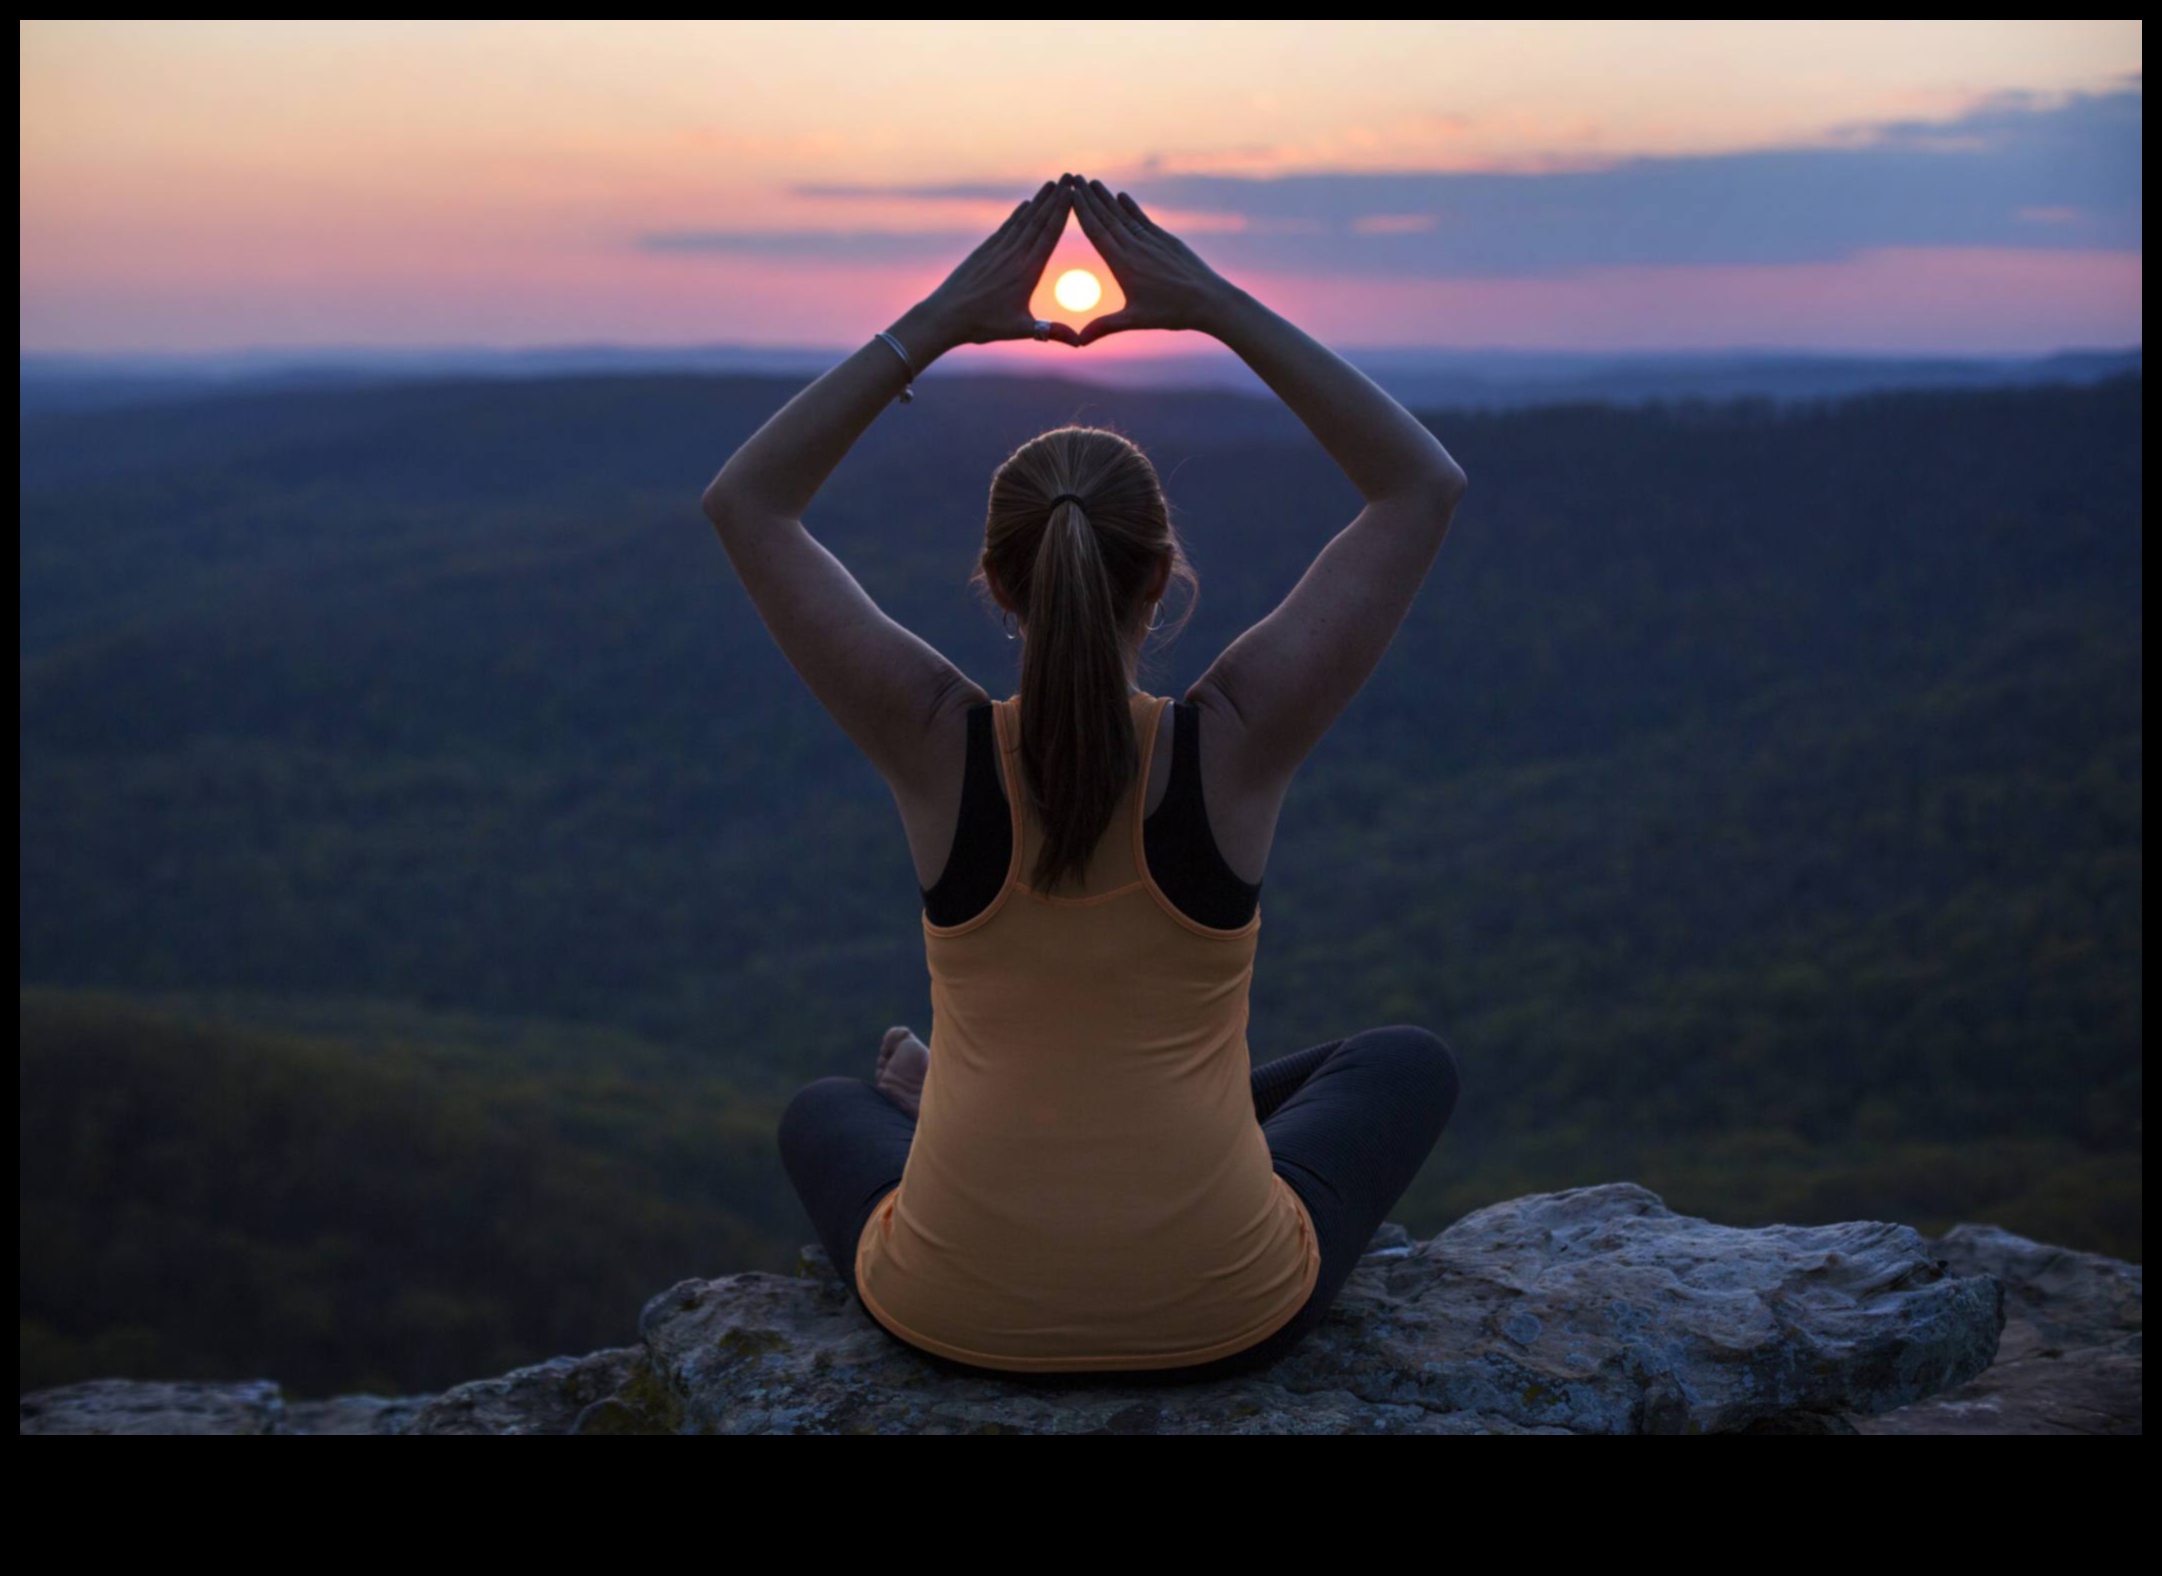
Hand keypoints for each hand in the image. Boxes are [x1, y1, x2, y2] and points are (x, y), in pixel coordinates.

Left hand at [907, 179, 1079, 351]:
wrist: (945, 316)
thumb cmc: (983, 326)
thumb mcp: (1020, 330)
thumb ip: (1051, 332)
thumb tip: (1080, 344)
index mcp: (1027, 271)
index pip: (1049, 234)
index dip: (1062, 211)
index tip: (1073, 192)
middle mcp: (1013, 255)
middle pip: (1038, 221)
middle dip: (1056, 198)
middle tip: (1070, 177)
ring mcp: (998, 251)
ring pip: (1023, 221)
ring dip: (1039, 201)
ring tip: (1053, 184)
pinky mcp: (984, 252)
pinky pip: (1005, 229)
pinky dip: (1017, 215)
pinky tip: (1025, 204)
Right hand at [1070, 178, 1236, 345]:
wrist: (1210, 301)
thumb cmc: (1171, 313)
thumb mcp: (1134, 321)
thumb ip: (1104, 327)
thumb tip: (1078, 342)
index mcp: (1123, 265)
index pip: (1096, 233)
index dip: (1081, 212)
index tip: (1068, 195)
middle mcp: (1135, 247)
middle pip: (1107, 218)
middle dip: (1089, 198)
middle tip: (1074, 179)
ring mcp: (1151, 241)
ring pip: (1123, 215)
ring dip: (1106, 198)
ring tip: (1092, 182)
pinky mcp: (1166, 240)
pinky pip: (1143, 219)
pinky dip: (1131, 207)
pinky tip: (1121, 195)